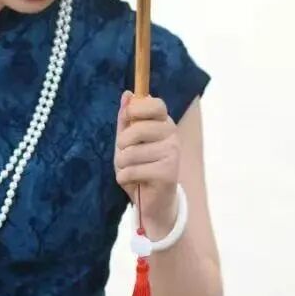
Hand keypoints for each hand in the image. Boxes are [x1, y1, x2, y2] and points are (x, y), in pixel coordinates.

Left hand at [114, 88, 179, 237]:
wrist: (154, 202)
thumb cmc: (140, 167)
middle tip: (125, 155)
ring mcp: (172, 153)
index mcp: (164, 123)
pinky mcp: (168, 172)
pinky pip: (131, 170)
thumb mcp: (128, 142)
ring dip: (121, 165)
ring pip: (130, 153)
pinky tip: (134, 181)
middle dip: (121, 145)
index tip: (128, 119)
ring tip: (131, 170)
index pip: (155, 104)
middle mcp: (172, 135)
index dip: (136, 109)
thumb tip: (127, 94)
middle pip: (137, 129)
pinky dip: (124, 178)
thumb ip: (127, 119)